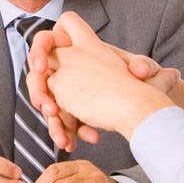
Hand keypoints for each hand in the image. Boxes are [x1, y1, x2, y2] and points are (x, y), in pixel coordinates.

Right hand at [27, 13, 180, 141]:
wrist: (145, 106)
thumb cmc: (145, 81)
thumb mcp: (146, 70)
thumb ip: (143, 66)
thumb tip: (141, 69)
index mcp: (81, 49)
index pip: (48, 39)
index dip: (40, 49)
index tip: (43, 68)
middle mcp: (69, 69)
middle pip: (38, 75)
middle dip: (38, 92)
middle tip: (51, 109)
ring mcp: (68, 91)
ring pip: (47, 103)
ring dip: (53, 121)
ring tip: (64, 137)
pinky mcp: (72, 111)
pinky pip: (59, 120)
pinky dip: (65, 132)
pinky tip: (74, 143)